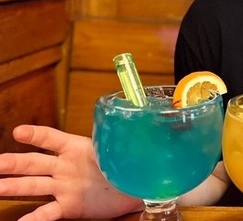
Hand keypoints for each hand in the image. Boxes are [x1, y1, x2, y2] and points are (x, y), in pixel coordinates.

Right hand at [0, 125, 141, 220]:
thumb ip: (119, 139)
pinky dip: (35, 217)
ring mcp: (64, 186)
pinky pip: (48, 212)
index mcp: (77, 147)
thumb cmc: (126, 164)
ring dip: (14, 186)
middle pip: (35, 162)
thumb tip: (133, 126)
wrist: (133, 188)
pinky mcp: (68, 205)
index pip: (53, 138)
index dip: (36, 135)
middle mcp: (65, 166)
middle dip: (14, 163)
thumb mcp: (122, 148)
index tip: (19, 132)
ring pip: (35, 185)